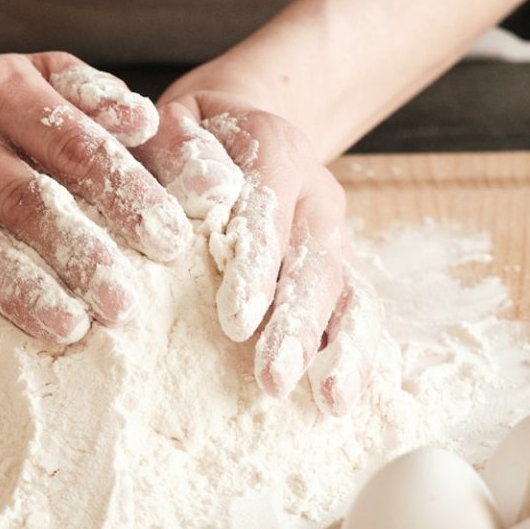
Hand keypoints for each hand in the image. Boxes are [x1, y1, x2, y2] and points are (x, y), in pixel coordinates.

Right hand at [0, 51, 192, 364]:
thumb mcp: (31, 79)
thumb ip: (93, 97)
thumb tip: (148, 127)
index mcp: (1, 92)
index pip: (76, 147)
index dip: (127, 195)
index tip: (171, 241)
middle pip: (26, 202)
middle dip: (82, 255)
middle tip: (127, 305)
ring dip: (24, 294)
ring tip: (71, 329)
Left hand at [136, 88, 382, 415]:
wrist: (233, 132)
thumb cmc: (184, 141)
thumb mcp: (170, 126)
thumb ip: (177, 147)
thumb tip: (202, 189)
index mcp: (276, 148)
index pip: (269, 210)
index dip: (257, 266)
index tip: (236, 322)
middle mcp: (316, 193)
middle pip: (316, 263)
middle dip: (297, 325)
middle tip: (274, 378)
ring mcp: (335, 236)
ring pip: (351, 293)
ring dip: (342, 350)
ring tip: (330, 402)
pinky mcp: (341, 270)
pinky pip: (359, 313)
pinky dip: (357, 357)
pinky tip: (341, 402)